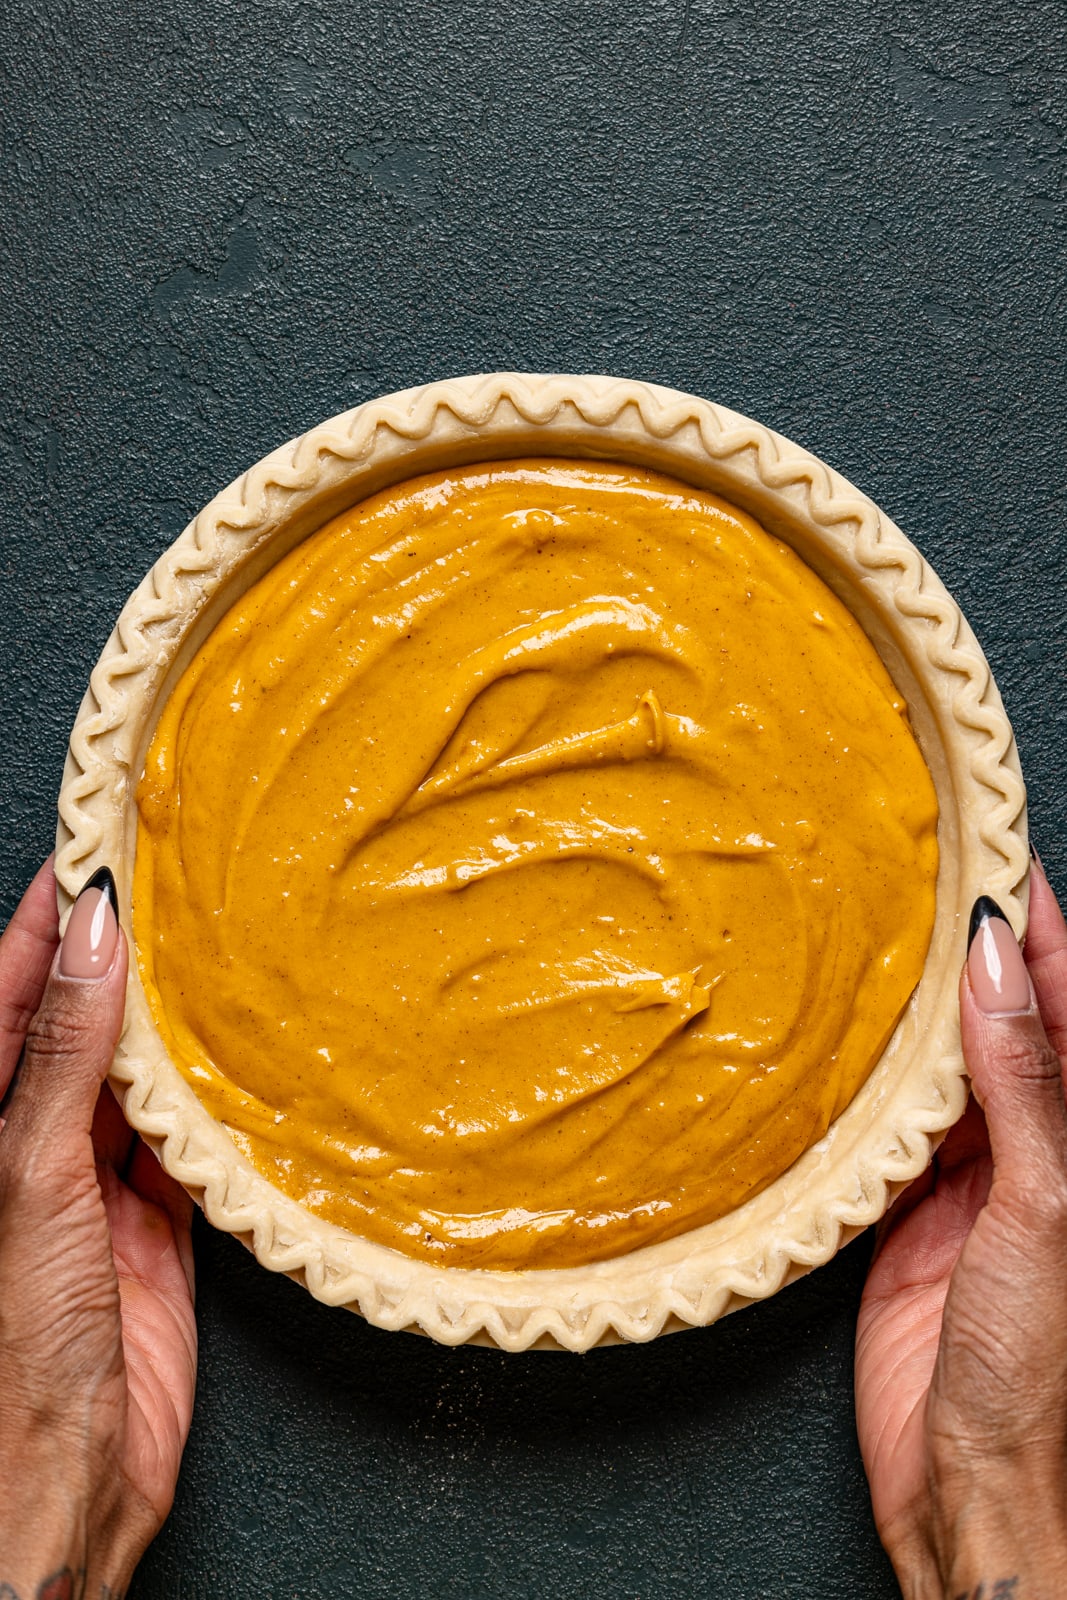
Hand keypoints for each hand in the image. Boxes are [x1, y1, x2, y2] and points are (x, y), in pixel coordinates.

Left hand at [0, 860, 196, 1597]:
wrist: (67, 1485)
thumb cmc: (13, 1343)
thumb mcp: (31, 1175)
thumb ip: (67, 1056)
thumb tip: (91, 938)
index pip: (7, 994)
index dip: (43, 922)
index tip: (91, 850)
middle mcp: (25, 1147)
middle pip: (71, 1028)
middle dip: (111, 960)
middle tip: (165, 884)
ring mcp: (88, 1189)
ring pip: (131, 1080)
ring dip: (165, 1027)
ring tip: (209, 953)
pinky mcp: (152, 1230)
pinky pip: (184, 1143)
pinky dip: (209, 1103)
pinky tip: (234, 1060)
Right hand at [856, 855, 1066, 1598]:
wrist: (969, 1490)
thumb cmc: (1040, 1374)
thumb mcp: (1043, 1207)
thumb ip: (1022, 1082)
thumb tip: (999, 961)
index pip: (1066, 1007)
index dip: (1043, 931)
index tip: (1001, 855)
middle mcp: (1038, 1150)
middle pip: (1008, 1024)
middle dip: (978, 950)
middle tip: (933, 867)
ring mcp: (974, 1180)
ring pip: (945, 1066)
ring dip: (919, 1005)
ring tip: (886, 927)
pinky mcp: (909, 1214)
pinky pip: (889, 1124)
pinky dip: (868, 1078)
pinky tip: (847, 1034)